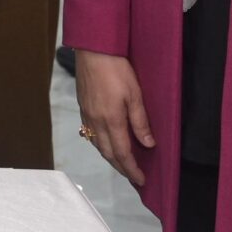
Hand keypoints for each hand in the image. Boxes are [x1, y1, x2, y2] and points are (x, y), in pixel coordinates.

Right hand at [73, 52, 152, 187]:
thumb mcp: (135, 94)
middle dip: (121, 168)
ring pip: (97, 146)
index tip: (141, 180)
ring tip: (122, 163)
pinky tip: (107, 143)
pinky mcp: (83, 108)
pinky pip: (90, 135)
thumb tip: (148, 144)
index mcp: (111, 120)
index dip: (132, 169)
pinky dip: (100, 145)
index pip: (122, 153)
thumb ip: (140, 121)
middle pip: (108, 154)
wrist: (93, 51)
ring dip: (110, 158)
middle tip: (133, 176)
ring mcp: (87, 116)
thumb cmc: (116, 69)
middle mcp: (96, 122)